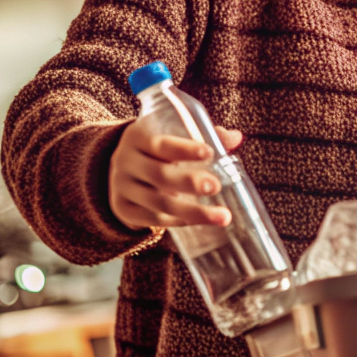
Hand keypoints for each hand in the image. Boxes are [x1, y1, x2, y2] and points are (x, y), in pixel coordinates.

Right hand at [109, 121, 242, 230]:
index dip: (184, 149)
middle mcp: (126, 162)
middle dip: (189, 182)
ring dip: (194, 212)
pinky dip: (180, 221)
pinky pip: (154, 219)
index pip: (161, 144)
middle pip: (159, 175)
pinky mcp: (124, 210)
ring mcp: (122, 188)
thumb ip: (205, 135)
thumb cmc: (157, 148)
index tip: (209, 152)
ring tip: (224, 217)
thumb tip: (237, 136)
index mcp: (138, 137)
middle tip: (215, 186)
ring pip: (159, 203)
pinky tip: (203, 221)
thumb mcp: (171, 134)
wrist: (119, 167)